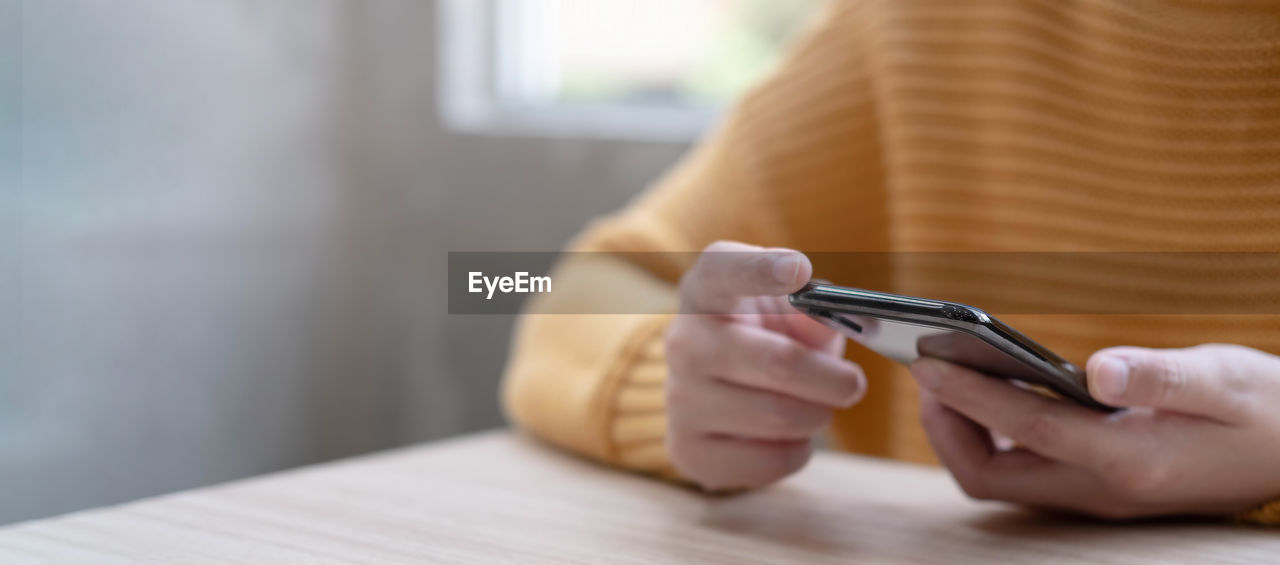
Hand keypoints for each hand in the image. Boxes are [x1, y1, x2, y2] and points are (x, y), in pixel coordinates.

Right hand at [665, 241, 865, 489]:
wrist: (718, 385)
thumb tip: (837, 318)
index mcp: (707, 291)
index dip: (760, 270)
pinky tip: (786, 435)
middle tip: (852, 383)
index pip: (723, 270)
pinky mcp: (687, 450)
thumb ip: (816, 310)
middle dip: (833, 379)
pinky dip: (797, 450)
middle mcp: (684, 341)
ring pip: (781, 417)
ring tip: (813, 405)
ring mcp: (679, 399)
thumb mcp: (792, 310)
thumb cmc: (765, 335)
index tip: (798, 269)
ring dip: (816, 414)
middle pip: (780, 362)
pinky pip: (771, 460)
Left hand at [910, 344, 1279, 518]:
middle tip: (925, 373)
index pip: (1024, 428)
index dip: (968, 396)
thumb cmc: (1265, 408)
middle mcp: (1102, 489)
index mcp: (1128, 460)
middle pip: (989, 476)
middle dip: (945, 427)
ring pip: (1001, 480)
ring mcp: (1096, 496)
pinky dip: (993, 437)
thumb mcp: (1225, 380)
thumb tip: (1099, 369)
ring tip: (945, 379)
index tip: (925, 363)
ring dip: (963, 435)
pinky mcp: (1097, 489)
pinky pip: (1023, 473)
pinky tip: (992, 394)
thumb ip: (1162, 375)